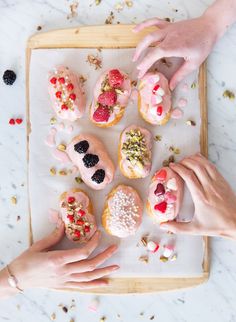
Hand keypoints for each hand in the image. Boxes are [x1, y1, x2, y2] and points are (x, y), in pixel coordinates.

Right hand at [1, 220, 117, 296]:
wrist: (18, 278)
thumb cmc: (27, 260)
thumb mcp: (40, 245)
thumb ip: (55, 234)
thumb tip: (64, 221)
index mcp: (58, 259)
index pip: (82, 253)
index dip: (94, 243)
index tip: (98, 233)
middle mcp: (64, 272)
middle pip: (89, 265)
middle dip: (105, 256)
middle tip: (115, 247)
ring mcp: (65, 280)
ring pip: (88, 278)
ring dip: (104, 271)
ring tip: (116, 266)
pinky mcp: (64, 285)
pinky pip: (82, 287)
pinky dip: (94, 285)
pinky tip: (105, 283)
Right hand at [133, 15, 218, 88]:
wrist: (210, 26)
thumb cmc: (204, 44)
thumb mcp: (194, 63)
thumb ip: (180, 75)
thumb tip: (171, 87)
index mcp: (176, 46)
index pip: (155, 54)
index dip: (146, 62)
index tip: (141, 72)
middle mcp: (170, 36)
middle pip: (150, 45)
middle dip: (141, 58)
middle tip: (138, 69)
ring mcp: (168, 29)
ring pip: (149, 35)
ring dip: (140, 46)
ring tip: (134, 57)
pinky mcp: (169, 26)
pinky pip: (154, 22)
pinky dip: (143, 25)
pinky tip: (135, 31)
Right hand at [160, 154, 235, 239]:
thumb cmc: (216, 226)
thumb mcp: (195, 229)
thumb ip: (177, 228)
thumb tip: (162, 226)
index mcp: (201, 198)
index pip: (188, 176)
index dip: (179, 168)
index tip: (171, 166)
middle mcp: (209, 188)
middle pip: (196, 167)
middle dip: (185, 161)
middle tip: (177, 162)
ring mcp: (218, 183)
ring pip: (205, 164)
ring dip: (194, 159)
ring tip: (186, 160)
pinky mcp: (223, 181)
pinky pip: (212, 166)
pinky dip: (204, 160)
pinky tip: (197, 160)